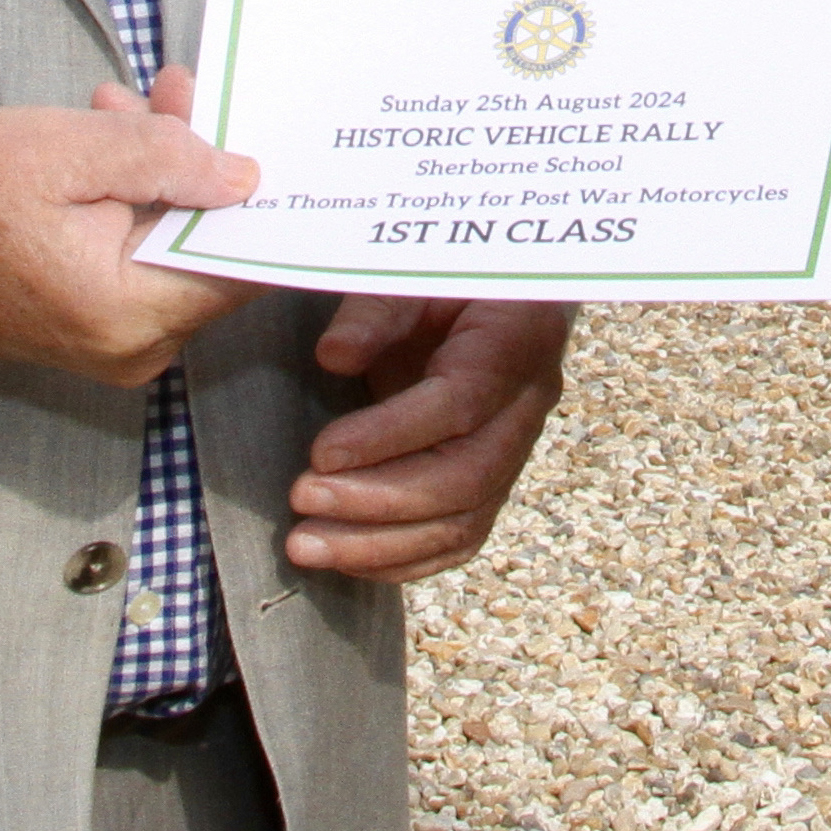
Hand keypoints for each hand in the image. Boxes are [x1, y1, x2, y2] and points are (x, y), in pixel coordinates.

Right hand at [0, 65, 260, 387]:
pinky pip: (140, 258)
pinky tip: (106, 141)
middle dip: (201, 163)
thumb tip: (243, 177)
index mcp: (131, 311)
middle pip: (211, 249)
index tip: (265, 131)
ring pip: (174, 245)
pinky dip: (132, 201)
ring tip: (126, 106)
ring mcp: (112, 343)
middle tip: (174, 90)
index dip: (263, 196)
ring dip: (162, 172)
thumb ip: (161, 158)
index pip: (245, 266)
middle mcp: (133, 346)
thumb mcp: (62, 151)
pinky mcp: (91, 325)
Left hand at [285, 296, 573, 580]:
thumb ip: (374, 310)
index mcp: (518, 337)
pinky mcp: (497, 482)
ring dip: (379, 544)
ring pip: (462, 520)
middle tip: (302, 500)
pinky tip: (345, 560)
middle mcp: (529, 402)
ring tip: (307, 544)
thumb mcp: (413, 270)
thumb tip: (334, 357)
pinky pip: (460, 539)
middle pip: (465, 476)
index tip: (321, 453)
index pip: (461, 402)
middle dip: (377, 500)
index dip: (390, 435)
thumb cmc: (449, 276)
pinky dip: (402, 560)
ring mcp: (518, 449)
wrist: (501, 292)